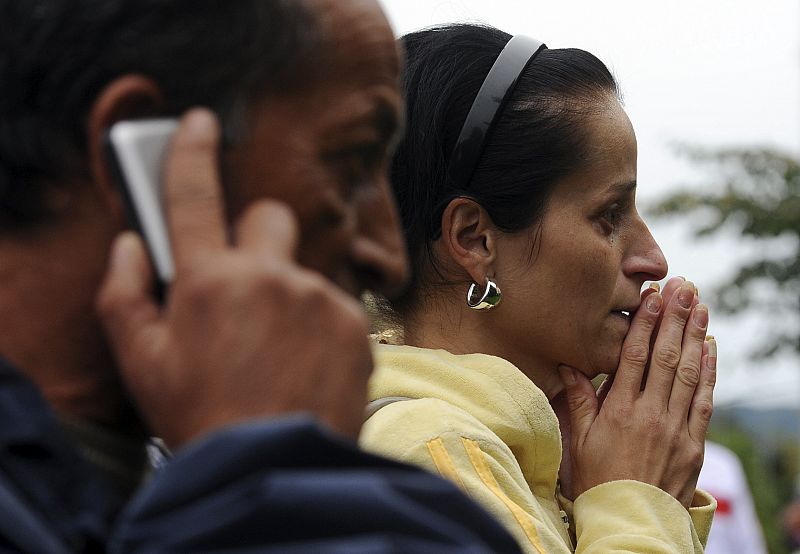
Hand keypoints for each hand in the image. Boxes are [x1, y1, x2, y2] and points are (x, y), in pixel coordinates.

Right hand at [97, 109, 373, 446]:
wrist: (271, 466)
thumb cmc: (201, 416)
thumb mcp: (140, 364)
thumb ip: (125, 294)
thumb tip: (133, 246)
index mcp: (210, 280)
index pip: (193, 196)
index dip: (190, 153)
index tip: (199, 124)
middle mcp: (270, 276)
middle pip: (271, 217)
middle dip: (258, 236)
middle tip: (247, 280)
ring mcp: (319, 298)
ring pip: (303, 273)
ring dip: (290, 297)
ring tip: (277, 353)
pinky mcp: (356, 324)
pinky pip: (336, 308)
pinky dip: (321, 328)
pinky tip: (306, 366)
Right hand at [559, 280, 715, 507]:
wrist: (629, 520)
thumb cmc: (598, 480)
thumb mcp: (579, 440)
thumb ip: (579, 400)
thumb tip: (570, 365)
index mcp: (619, 410)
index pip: (634, 356)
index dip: (644, 323)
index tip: (652, 296)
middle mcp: (650, 413)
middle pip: (665, 356)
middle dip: (675, 318)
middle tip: (683, 287)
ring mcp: (675, 427)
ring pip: (688, 372)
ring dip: (695, 336)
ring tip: (700, 306)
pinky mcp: (694, 443)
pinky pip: (704, 400)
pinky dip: (710, 372)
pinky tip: (711, 348)